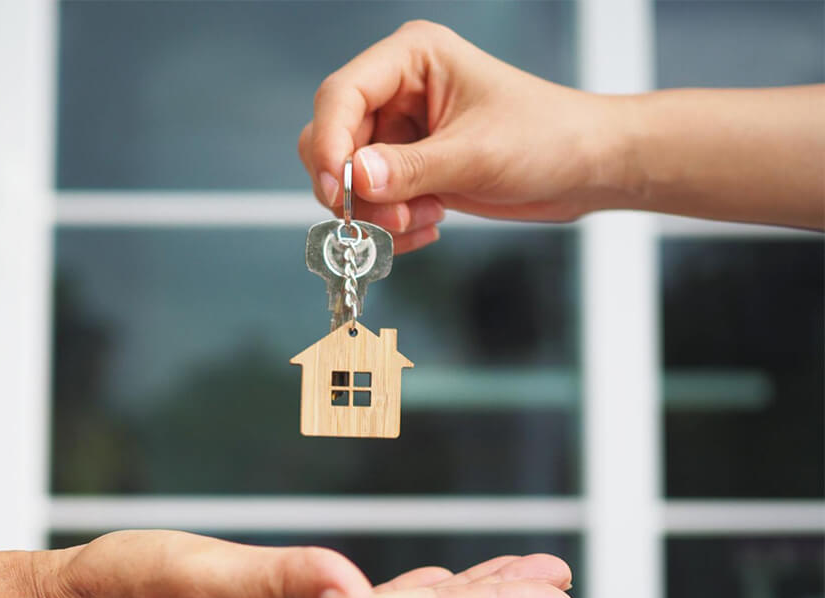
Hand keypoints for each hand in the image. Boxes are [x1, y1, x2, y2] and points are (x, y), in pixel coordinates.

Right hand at [298, 20, 618, 252]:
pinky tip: (429, 225)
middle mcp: (398, 90)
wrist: (583, 169)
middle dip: (356, 189)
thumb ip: (411, 169)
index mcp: (412, 58)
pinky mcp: (408, 167)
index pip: (341, 94)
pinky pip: (373, 201)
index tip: (336, 188)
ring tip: (424, 220)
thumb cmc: (547, 138)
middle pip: (334, 140)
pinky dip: (391, 224)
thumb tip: (355, 180)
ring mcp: (400, 131)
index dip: (329, 142)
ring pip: (350, 179)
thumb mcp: (476, 155)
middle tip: (388, 219)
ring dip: (378, 212)